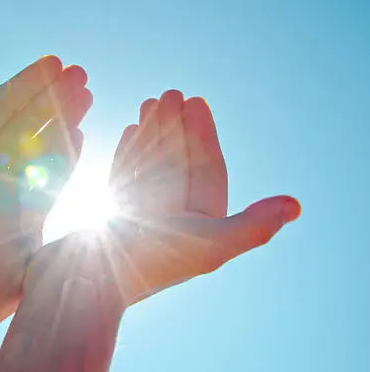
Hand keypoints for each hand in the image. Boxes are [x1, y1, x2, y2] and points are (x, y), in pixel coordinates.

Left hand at [0, 56, 91, 267]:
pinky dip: (68, 149)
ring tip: (88, 92)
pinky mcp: (38, 203)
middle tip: (81, 71)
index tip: (54, 61)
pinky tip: (82, 131)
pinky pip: (56, 170)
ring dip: (67, 114)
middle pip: (29, 117)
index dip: (27, 80)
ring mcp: (18, 182)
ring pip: (46, 139)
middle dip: (54, 92)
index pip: (2, 103)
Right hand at [25, 90, 300, 306]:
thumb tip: (295, 206)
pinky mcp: (114, 216)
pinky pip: (127, 177)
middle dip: (176, 127)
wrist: (81, 285)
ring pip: (153, 166)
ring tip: (148, 102)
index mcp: (200, 230)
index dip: (204, 134)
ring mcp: (142, 218)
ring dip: (154, 133)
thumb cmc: (145, 264)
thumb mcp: (209, 246)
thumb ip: (252, 226)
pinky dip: (132, 152)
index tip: (195, 100)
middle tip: (169, 93)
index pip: (207, 171)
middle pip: (180, 164)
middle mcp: (174, 225)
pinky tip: (131, 130)